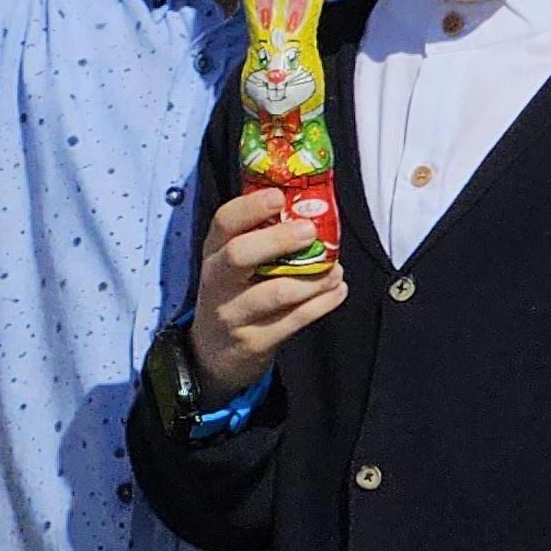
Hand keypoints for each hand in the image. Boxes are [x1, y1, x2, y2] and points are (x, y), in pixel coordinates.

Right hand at [185, 187, 349, 400]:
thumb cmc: (234, 295)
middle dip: (278, 240)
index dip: (250, 207)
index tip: (279, 197)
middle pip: (239, 255)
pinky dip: (322, 304)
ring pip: (274, 293)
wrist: (214, 354)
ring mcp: (233, 314)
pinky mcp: (254, 342)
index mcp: (213, 253)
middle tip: (310, 231)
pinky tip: (337, 291)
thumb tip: (310, 208)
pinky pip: (293, 321)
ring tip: (335, 270)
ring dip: (312, 278)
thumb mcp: (232, 265)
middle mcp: (218, 281)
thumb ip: (259, 238)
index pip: (223, 223)